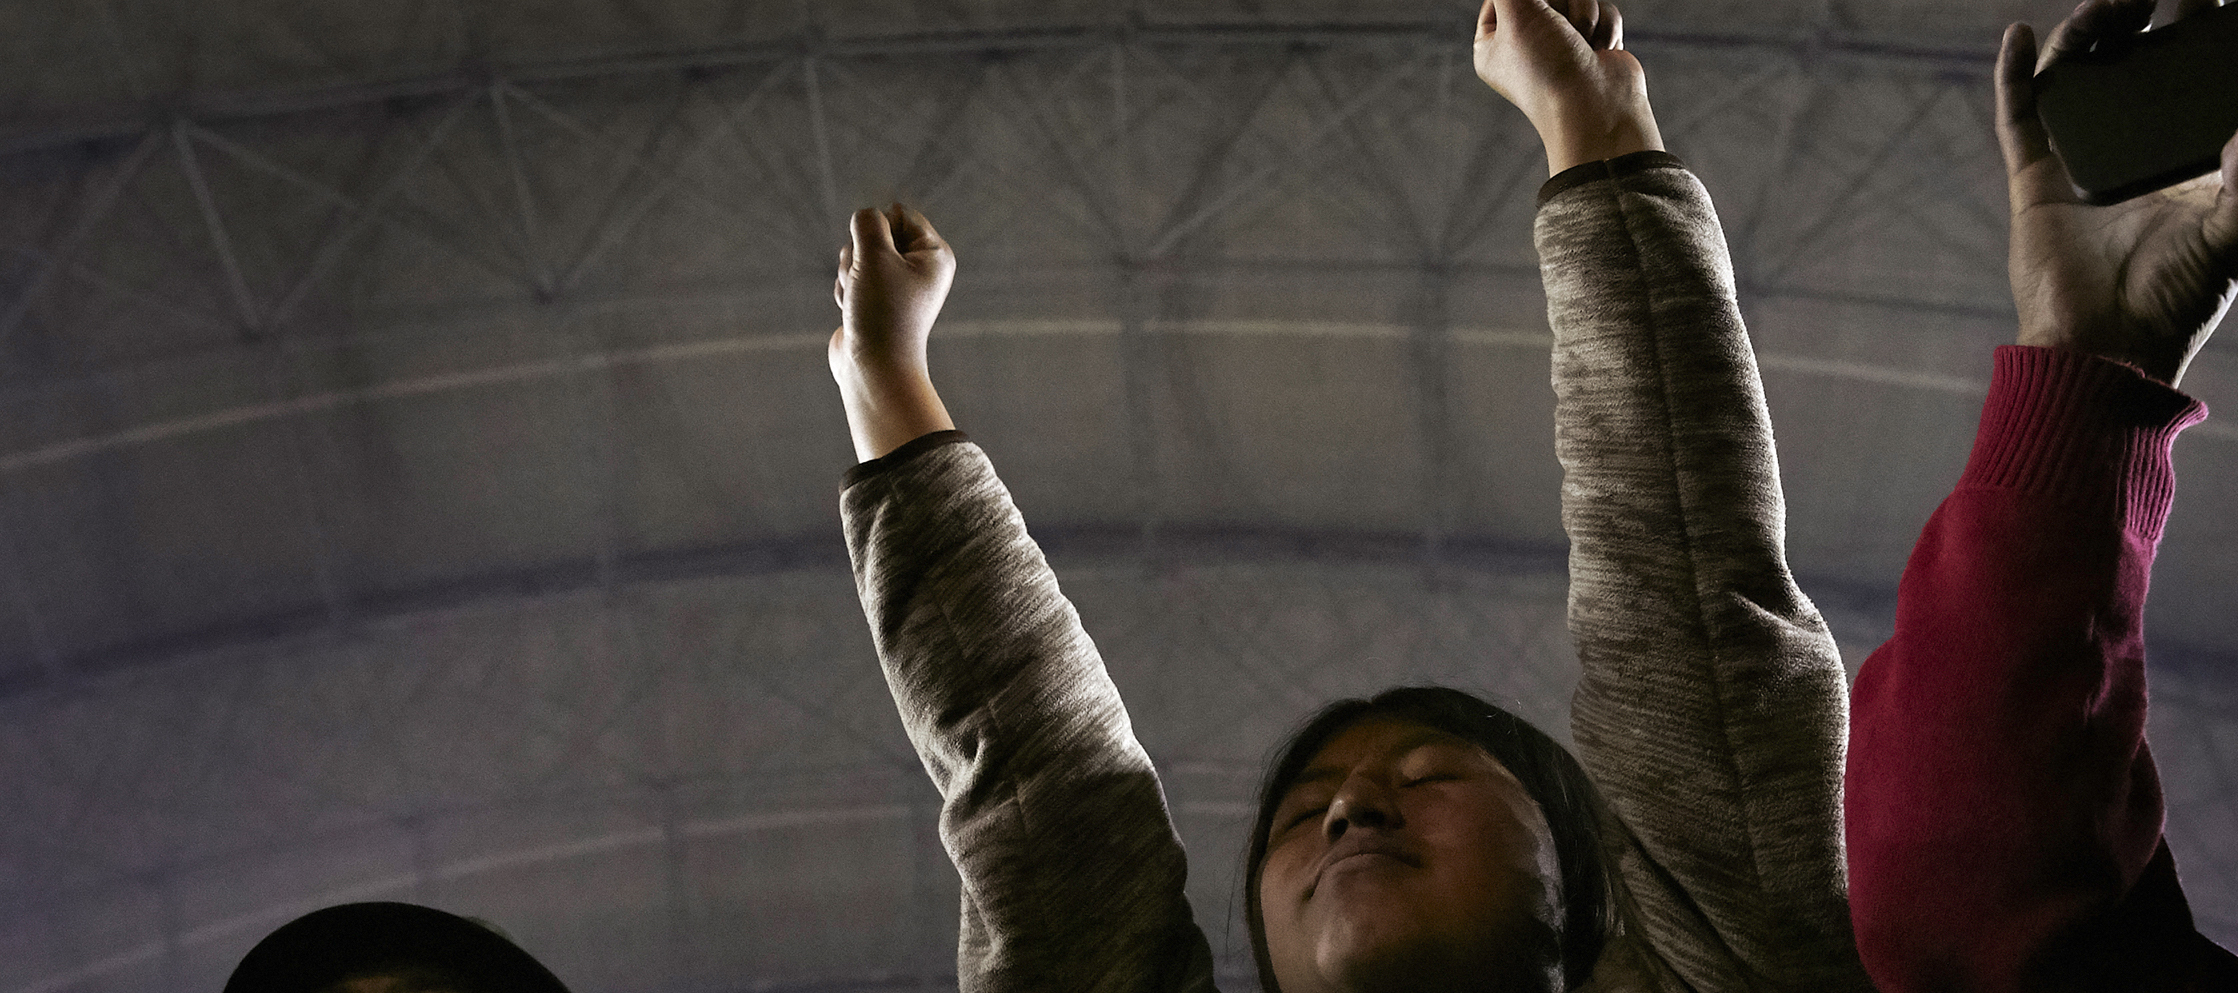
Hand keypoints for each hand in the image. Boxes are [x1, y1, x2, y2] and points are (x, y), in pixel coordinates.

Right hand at [828, 204, 956, 460]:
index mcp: (935, 254)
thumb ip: (869, 222)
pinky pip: (849, 278)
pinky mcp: (873, 300)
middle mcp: (919, 269)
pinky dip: (845, 292)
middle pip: (874, 234)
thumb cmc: (881, 311)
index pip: (899, 214)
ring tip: (859, 299)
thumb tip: (866, 217)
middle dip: (859, 254)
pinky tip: (851, 311)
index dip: (878, 229)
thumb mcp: (875, 255)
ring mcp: (895, 285)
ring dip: (849, 274)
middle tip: (867, 282)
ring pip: (857, 256)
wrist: (873, 367)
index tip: (880, 257)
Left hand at [1474, 0, 1664, 175]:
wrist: (1596, 108)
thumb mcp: (1517, 11)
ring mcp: (1562, 45)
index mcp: (1491, 44)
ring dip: (1583, 15)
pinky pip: (1603, 11)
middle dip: (1558, 3)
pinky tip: (1601, 53)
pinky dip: (1604, 28)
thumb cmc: (1548, 68)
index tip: (1534, 15)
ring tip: (1581, 46)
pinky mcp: (1594, 46)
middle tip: (1558, 31)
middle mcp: (1524, 45)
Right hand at [1998, 0, 2237, 386]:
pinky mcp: (2035, 181)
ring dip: (2086, 35)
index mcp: (2188, 162)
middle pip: (2136, 66)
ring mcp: (2080, 164)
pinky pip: (2019, 118)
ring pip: (2079, 79)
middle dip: (2144, 19)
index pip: (2194, 83)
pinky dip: (2014, 75)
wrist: (2101, 351)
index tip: (2206, 2)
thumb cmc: (2174, 304)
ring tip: (2102, 8)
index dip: (2201, 38)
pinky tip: (2020, 36)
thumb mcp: (2231, 238)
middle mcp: (2135, 155)